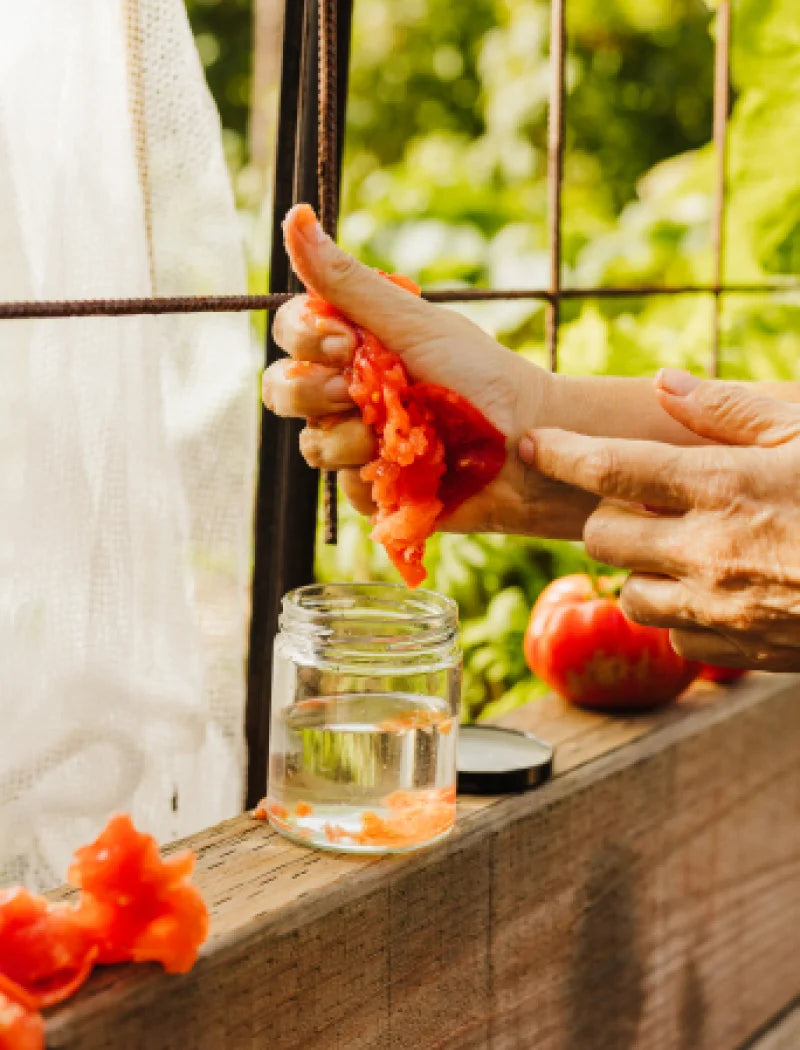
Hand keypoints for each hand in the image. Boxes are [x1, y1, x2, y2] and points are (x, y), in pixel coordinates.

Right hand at [262, 205, 595, 537]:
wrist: (527, 443)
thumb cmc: (479, 375)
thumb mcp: (412, 324)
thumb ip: (349, 283)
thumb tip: (296, 216)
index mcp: (352, 344)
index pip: (290, 334)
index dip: (304, 340)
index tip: (346, 344)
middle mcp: (345, 392)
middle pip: (282, 390)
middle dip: (314, 394)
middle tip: (357, 395)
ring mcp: (356, 441)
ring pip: (312, 445)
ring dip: (352, 440)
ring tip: (403, 438)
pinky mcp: (373, 488)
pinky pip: (346, 487)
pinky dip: (378, 476)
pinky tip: (415, 468)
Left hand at [522, 370, 799, 670]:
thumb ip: (733, 409)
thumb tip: (666, 385)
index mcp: (724, 486)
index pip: (608, 467)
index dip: (559, 453)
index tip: (531, 444)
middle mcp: (708, 552)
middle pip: (601, 537)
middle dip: (609, 514)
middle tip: (645, 500)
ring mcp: (721, 610)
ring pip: (629, 592)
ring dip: (641, 566)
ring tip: (685, 545)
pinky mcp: (742, 653)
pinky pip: (674, 635)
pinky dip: (679, 611)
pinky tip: (719, 588)